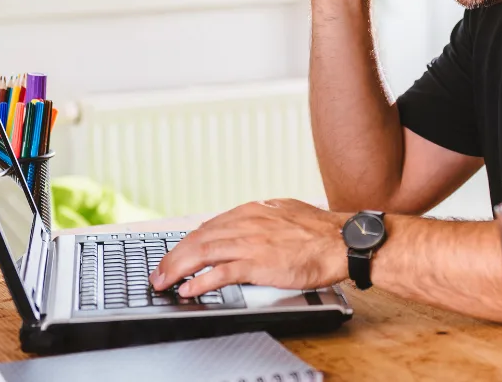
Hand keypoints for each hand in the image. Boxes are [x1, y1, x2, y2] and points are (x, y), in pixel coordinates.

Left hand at [150, 199, 349, 296]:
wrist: (341, 240)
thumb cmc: (320, 230)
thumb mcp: (285, 211)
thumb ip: (263, 217)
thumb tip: (250, 221)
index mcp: (251, 211)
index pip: (208, 226)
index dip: (187, 243)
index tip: (176, 255)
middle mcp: (246, 223)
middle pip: (198, 238)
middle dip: (173, 257)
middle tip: (159, 272)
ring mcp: (251, 243)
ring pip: (203, 253)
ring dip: (178, 269)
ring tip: (164, 282)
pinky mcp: (259, 264)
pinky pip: (221, 273)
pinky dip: (201, 282)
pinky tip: (189, 290)